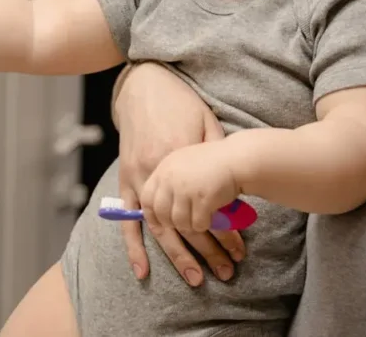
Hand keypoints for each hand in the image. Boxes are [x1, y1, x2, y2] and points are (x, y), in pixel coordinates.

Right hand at [113, 63, 244, 284]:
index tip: (241, 249)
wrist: (144, 85)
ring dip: (177, 256)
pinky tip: (142, 270)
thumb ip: (215, 154)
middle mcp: (158, 176)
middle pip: (184, 225)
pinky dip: (134, 246)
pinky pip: (128, 219)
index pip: (205, 207)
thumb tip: (233, 184)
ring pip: (159, 229)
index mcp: (180, 161)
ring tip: (196, 279)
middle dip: (206, 253)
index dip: (225, 231)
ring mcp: (138, 180)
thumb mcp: (206, 123)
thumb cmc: (180, 103)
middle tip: (226, 274)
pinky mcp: (125, 179)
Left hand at [141, 141, 240, 232]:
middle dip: (173, 223)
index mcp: (165, 168)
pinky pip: (198, 224)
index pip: (148, 198)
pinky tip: (213, 216)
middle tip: (187, 222)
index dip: (153, 214)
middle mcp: (171, 178)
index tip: (161, 223)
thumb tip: (156, 207)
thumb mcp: (184, 162)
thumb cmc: (215, 161)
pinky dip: (205, 224)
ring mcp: (186, 189)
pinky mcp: (201, 199)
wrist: (238, 158)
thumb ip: (169, 179)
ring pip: (180, 222)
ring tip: (202, 217)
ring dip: (192, 225)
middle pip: (162, 214)